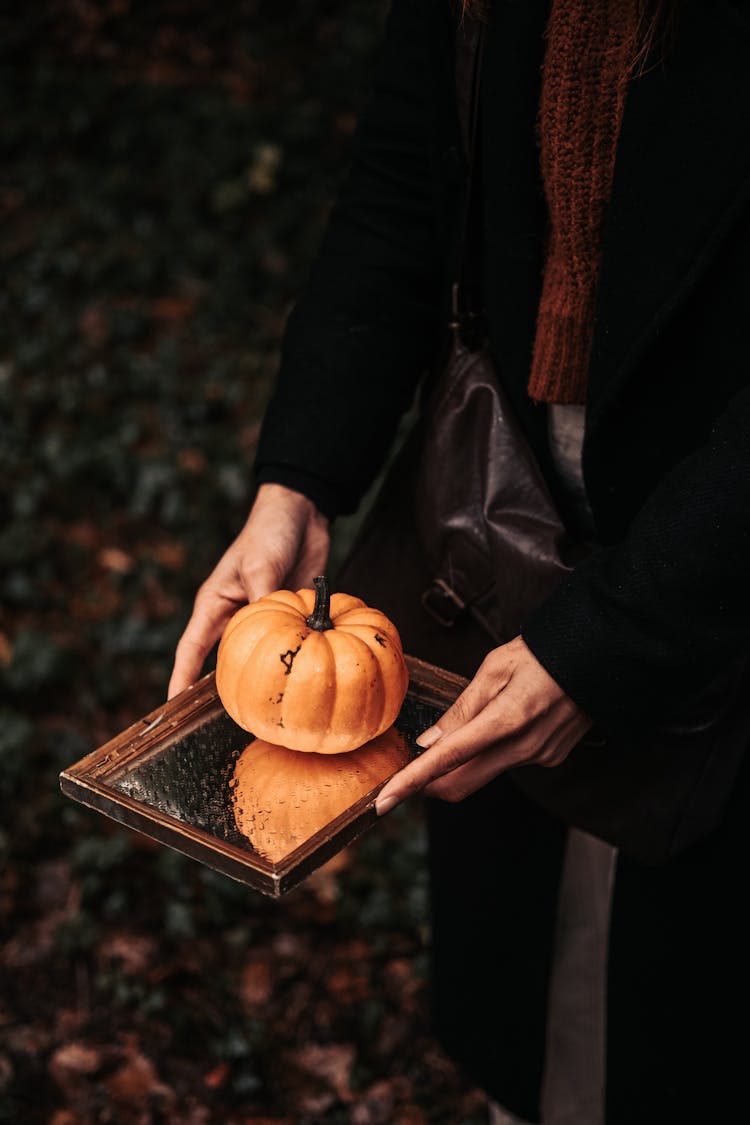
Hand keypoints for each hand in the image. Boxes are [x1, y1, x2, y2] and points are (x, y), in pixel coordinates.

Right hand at [168, 483, 329, 697]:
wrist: (301, 515)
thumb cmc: (268, 533)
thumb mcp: (260, 564)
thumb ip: (263, 598)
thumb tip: (272, 632)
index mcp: (215, 604)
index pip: (190, 649)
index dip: (180, 679)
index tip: (171, 708)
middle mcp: (234, 617)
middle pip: (221, 662)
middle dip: (218, 693)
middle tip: (219, 726)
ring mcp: (261, 620)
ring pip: (255, 659)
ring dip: (258, 682)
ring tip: (260, 716)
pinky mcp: (288, 618)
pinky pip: (286, 646)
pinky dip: (291, 663)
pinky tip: (301, 686)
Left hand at [375, 636, 591, 812]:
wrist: (597, 657)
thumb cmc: (542, 653)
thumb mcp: (494, 668)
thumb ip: (461, 709)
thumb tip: (428, 744)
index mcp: (506, 719)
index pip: (447, 761)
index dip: (411, 783)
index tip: (383, 801)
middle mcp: (523, 747)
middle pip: (460, 784)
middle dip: (428, 784)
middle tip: (409, 769)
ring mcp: (539, 756)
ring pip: (483, 775)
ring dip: (460, 764)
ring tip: (463, 729)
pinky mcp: (550, 758)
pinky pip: (507, 763)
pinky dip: (490, 752)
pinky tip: (503, 722)